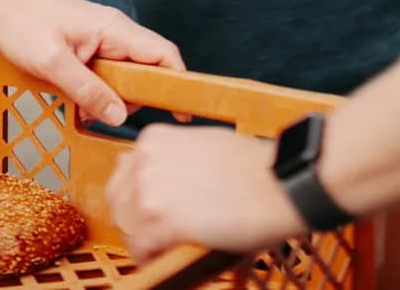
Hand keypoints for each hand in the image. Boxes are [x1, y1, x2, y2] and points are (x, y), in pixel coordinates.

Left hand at [0, 0, 183, 126]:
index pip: (163, 54)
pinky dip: (100, 91)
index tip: (182, 112)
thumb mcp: (52, 63)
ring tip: (83, 108)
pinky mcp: (93, 46)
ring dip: (113, 98)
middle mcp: (116, 31)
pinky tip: (78, 100)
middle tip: (104, 115)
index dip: (178, 82)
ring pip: (128, 75)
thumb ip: (87, 90)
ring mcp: (105, 38)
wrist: (0, 2)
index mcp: (114, 29)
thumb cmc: (22, 25)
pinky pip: (110, 73)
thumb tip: (120, 117)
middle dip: (134, 98)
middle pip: (149, 69)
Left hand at [107, 125, 303, 260]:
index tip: (151, 215)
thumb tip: (169, 186)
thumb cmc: (255, 167)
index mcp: (154, 139)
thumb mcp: (205, 145)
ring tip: (168, 250)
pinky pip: (141, 250)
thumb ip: (177, 160)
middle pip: (119, 201)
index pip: (126, 174)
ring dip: (144, 242)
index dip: (138, 200)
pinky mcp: (157, 219)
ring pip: (127, 227)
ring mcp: (147, 188)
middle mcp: (144, 159)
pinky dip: (153, 260)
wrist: (280, 182)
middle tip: (157, 238)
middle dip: (135, 221)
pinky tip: (171, 259)